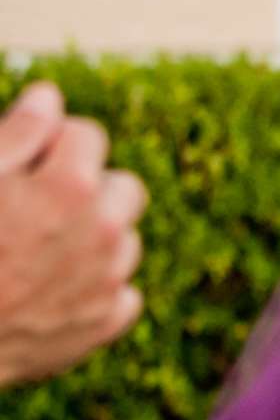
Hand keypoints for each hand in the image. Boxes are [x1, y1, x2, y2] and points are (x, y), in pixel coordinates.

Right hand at [0, 84, 148, 386]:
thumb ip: (16, 134)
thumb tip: (49, 96)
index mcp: (71, 187)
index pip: (87, 135)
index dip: (51, 145)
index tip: (22, 166)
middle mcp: (105, 231)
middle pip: (122, 187)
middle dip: (88, 189)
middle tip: (36, 207)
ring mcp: (109, 281)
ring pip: (124, 239)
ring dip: (93, 240)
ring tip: (35, 253)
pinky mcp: (104, 323)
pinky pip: (120, 292)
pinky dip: (94, 289)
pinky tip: (47, 293)